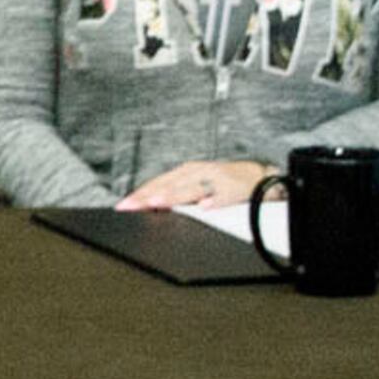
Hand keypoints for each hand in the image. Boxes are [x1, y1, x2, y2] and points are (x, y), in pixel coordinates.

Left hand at [119, 158, 266, 211]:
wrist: (256, 176)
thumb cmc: (219, 181)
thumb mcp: (193, 183)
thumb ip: (172, 193)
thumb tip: (146, 204)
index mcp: (185, 172)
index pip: (157, 183)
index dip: (139, 194)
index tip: (122, 205)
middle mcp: (197, 172)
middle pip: (168, 185)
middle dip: (148, 197)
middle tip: (130, 206)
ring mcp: (215, 180)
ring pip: (191, 189)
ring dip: (174, 196)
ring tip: (158, 203)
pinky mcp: (234, 190)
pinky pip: (223, 196)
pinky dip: (214, 201)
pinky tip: (205, 206)